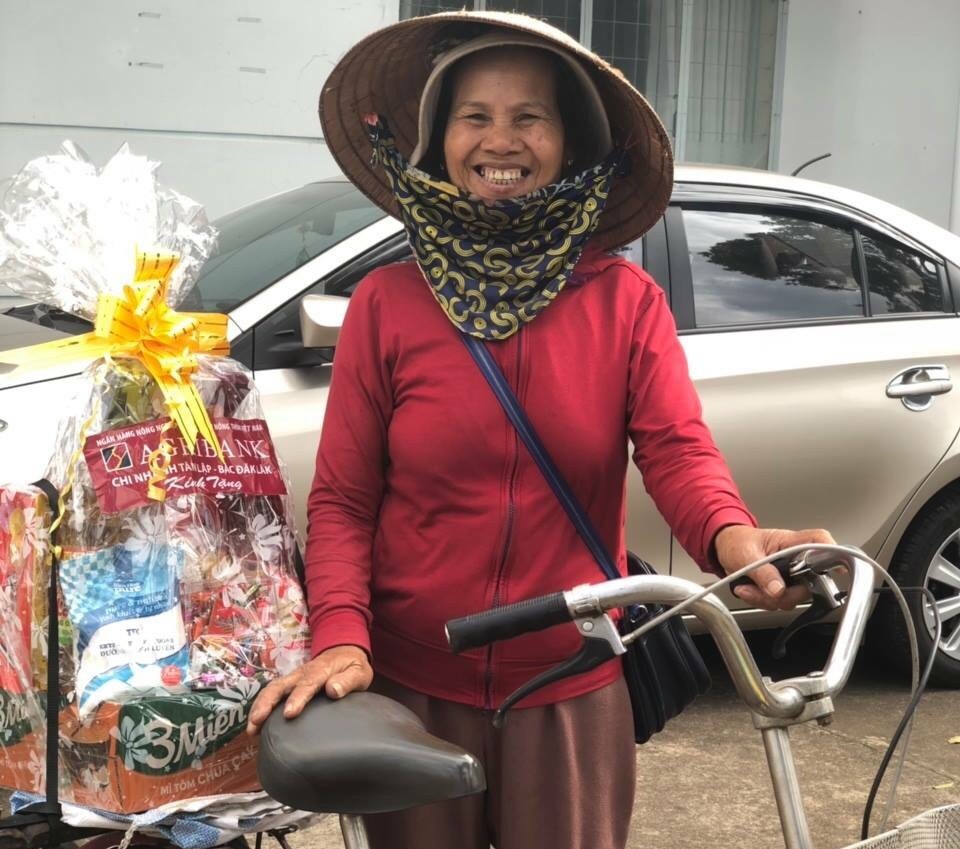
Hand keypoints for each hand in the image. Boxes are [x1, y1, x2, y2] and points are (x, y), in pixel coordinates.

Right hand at [246, 645, 372, 734]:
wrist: (344, 650)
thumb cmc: (352, 665)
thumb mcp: (359, 671)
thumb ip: (348, 680)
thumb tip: (333, 690)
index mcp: (321, 670)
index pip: (307, 684)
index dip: (297, 698)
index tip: (289, 714)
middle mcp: (302, 673)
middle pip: (280, 685)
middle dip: (267, 703)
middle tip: (256, 722)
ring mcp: (293, 678)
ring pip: (272, 689)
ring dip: (260, 706)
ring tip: (251, 729)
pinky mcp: (289, 684)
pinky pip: (272, 693)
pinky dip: (261, 707)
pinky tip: (255, 726)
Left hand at [713, 525, 834, 610]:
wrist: (725, 548)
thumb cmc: (737, 542)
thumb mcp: (745, 555)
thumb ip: (762, 573)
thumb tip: (778, 589)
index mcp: (790, 542)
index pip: (819, 542)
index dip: (833, 554)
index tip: (838, 570)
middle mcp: (795, 558)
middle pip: (809, 582)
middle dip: (784, 594)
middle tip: (761, 589)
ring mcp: (790, 574)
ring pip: (792, 598)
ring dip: (767, 599)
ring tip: (748, 587)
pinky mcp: (782, 587)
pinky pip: (779, 603)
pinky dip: (761, 601)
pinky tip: (748, 590)